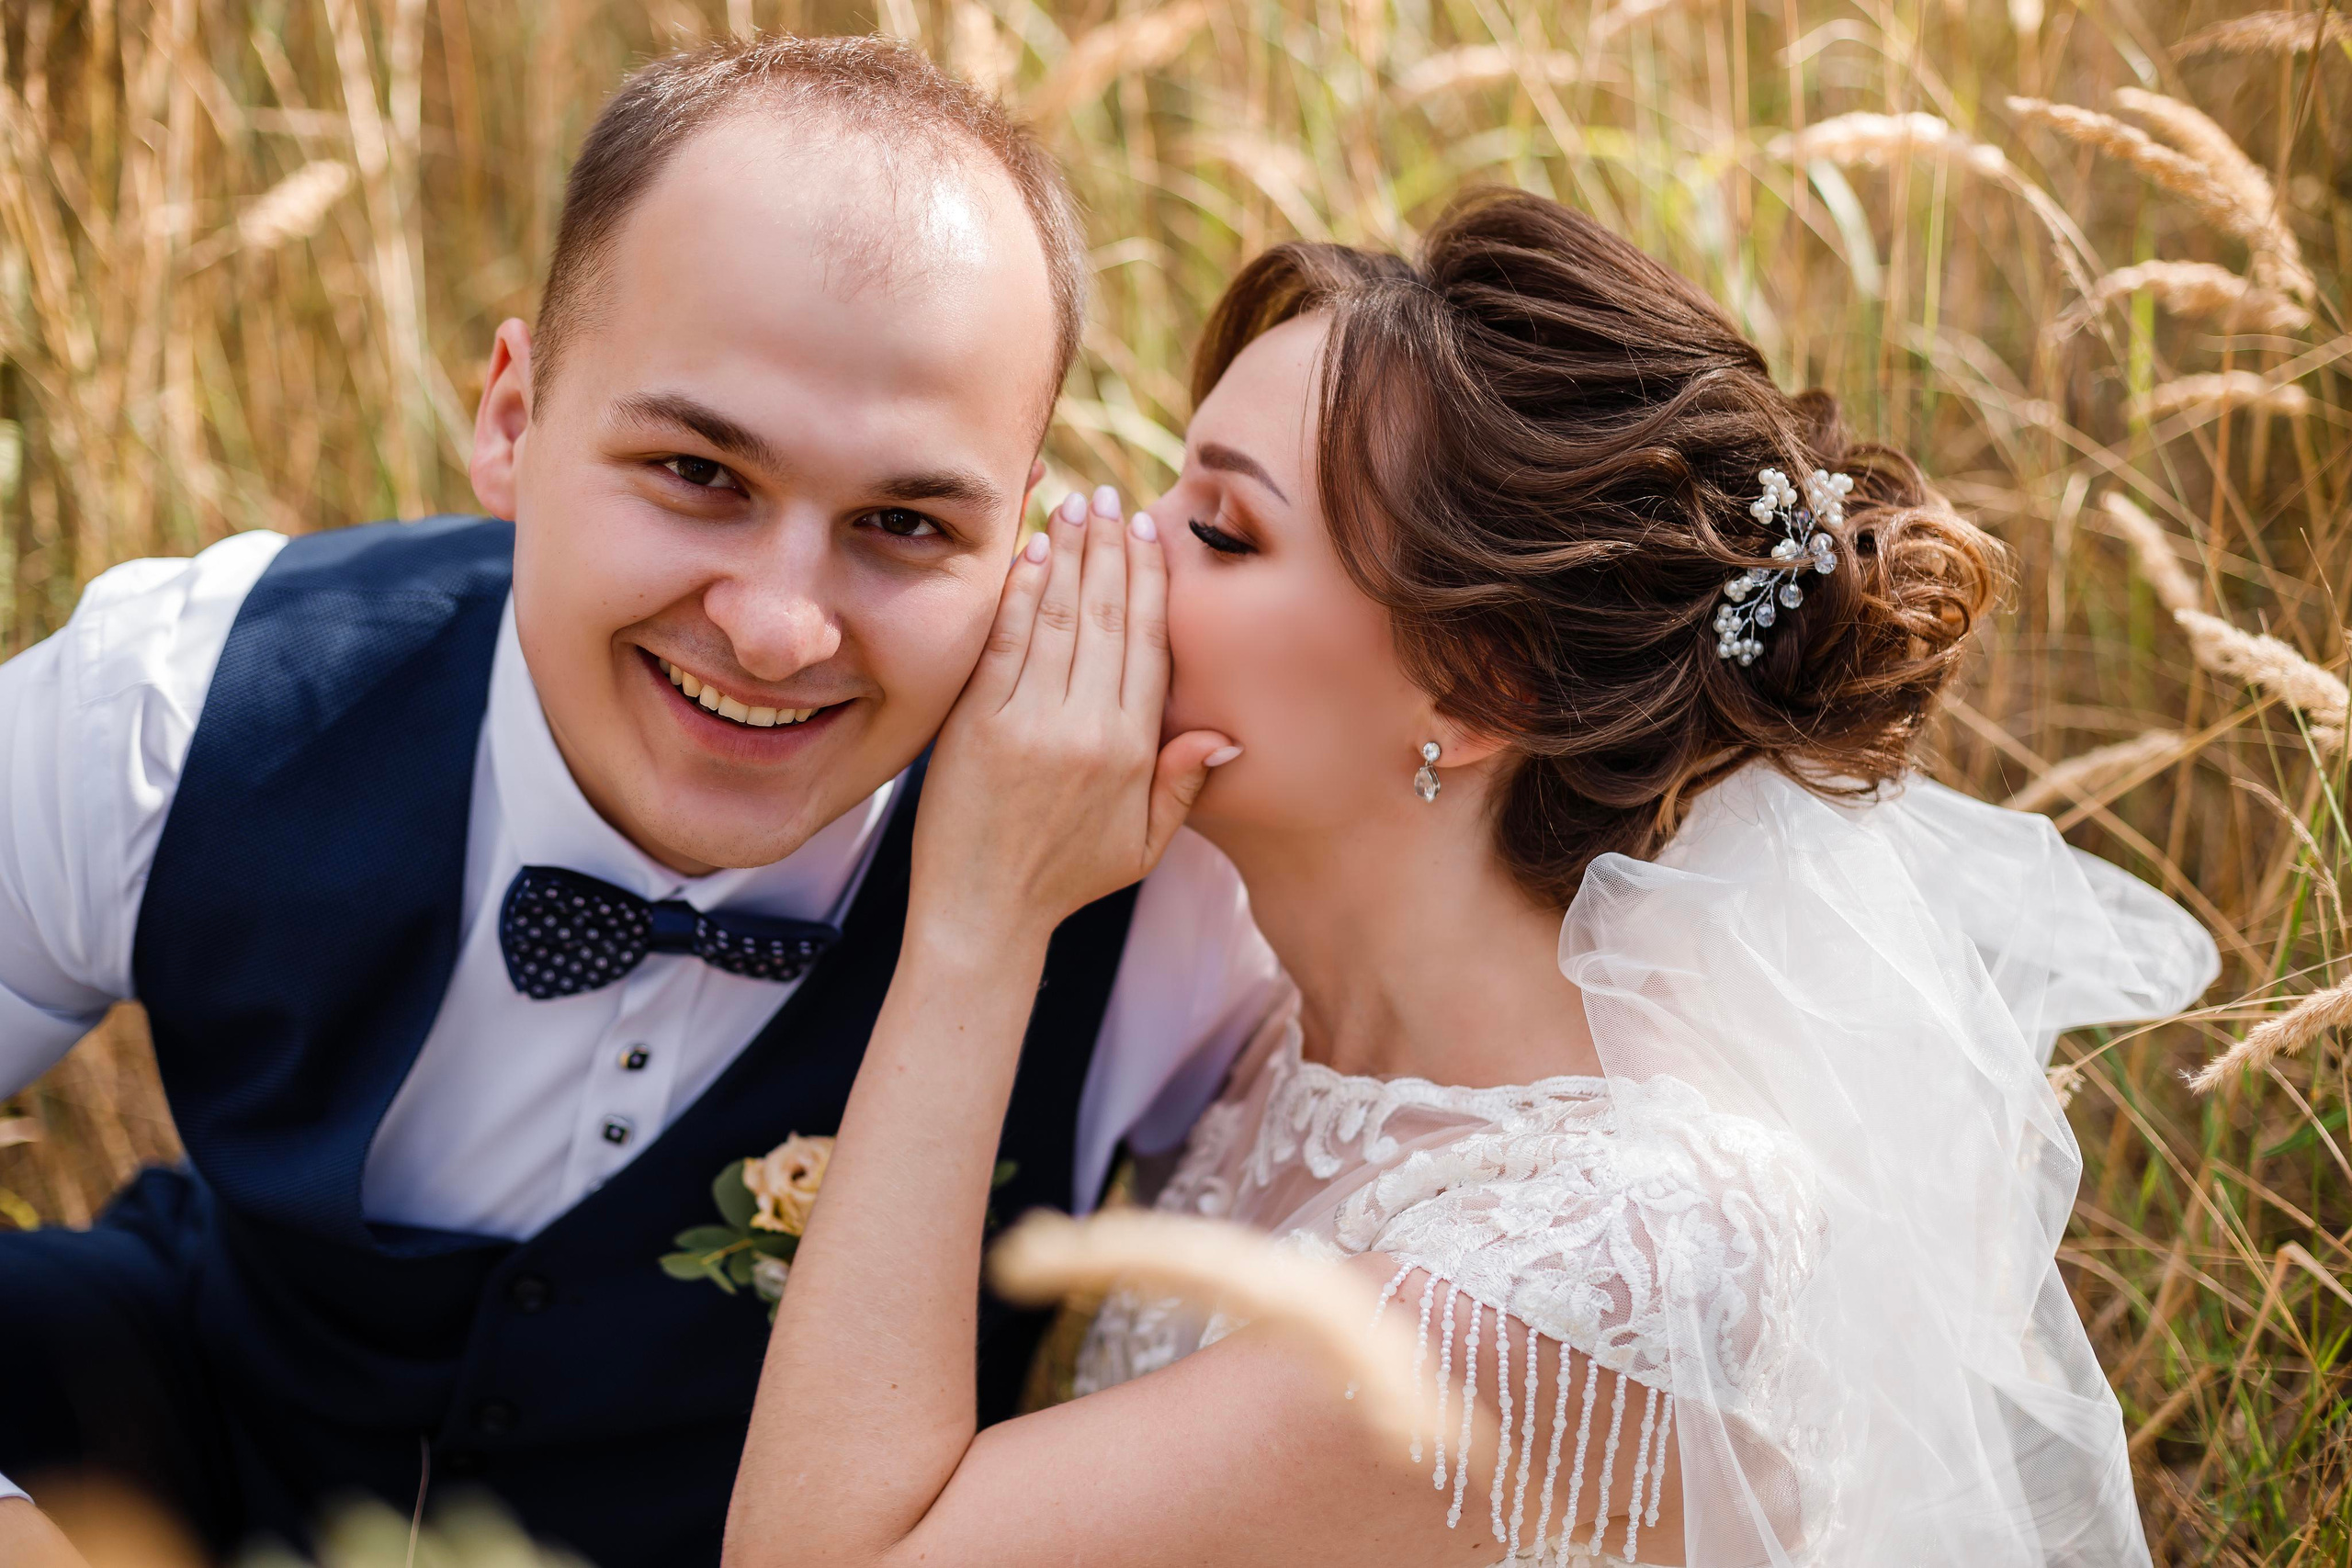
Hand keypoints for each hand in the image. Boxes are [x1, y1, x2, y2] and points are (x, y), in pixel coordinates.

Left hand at [910, 486, 1236, 958]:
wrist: (983, 914)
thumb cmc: (1064, 881)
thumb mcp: (1142, 845)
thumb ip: (1182, 785)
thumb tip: (1228, 734)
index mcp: (1131, 752)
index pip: (1148, 645)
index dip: (1151, 582)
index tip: (1149, 533)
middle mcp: (1084, 728)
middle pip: (1108, 617)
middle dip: (1112, 549)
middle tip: (1112, 497)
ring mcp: (1028, 721)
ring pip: (1058, 617)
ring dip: (1069, 553)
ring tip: (1074, 504)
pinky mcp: (977, 723)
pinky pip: (1005, 641)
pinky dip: (1018, 592)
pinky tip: (1030, 552)